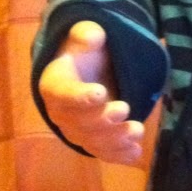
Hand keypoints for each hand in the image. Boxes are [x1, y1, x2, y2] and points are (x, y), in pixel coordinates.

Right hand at [38, 20, 144, 165]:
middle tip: (124, 108)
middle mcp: (61, 113)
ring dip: (115, 140)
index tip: (100, 92)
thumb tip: (94, 35)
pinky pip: (103, 153)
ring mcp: (77, 131)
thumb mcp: (83, 38)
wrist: (86, 74)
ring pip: (92, 142)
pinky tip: (135, 153)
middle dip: (102, 119)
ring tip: (137, 130)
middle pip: (79, 123)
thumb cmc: (83, 55)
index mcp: (54, 86)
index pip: (63, 94)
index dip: (80, 96)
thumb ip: (86, 35)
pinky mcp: (93, 142)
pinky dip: (119, 155)